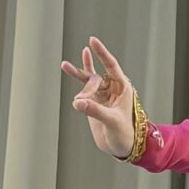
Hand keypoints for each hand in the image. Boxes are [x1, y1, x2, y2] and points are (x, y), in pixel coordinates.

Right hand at [60, 35, 140, 158]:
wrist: (120, 146)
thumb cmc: (124, 133)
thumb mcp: (111, 121)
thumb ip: (94, 110)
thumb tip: (77, 102)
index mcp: (123, 88)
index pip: (111, 65)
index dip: (102, 53)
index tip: (92, 41)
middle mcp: (112, 88)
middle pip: (95, 78)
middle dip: (87, 88)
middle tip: (82, 102)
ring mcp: (102, 94)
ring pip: (88, 80)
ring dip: (77, 73)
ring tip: (64, 65)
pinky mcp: (93, 101)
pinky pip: (83, 88)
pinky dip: (75, 80)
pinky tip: (68, 68)